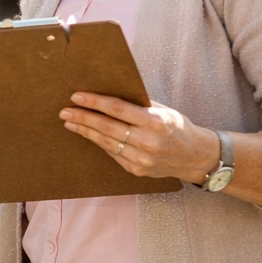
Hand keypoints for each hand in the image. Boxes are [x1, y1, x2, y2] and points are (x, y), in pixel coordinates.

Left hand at [61, 93, 220, 184]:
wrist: (196, 157)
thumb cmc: (178, 127)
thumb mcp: (163, 110)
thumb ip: (139, 104)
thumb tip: (109, 92)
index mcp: (155, 122)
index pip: (118, 110)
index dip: (95, 102)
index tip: (77, 96)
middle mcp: (148, 142)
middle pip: (107, 127)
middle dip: (83, 118)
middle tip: (65, 111)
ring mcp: (142, 159)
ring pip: (107, 143)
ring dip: (85, 132)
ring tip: (70, 123)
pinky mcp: (137, 170)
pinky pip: (113, 154)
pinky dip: (100, 143)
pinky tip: (88, 135)